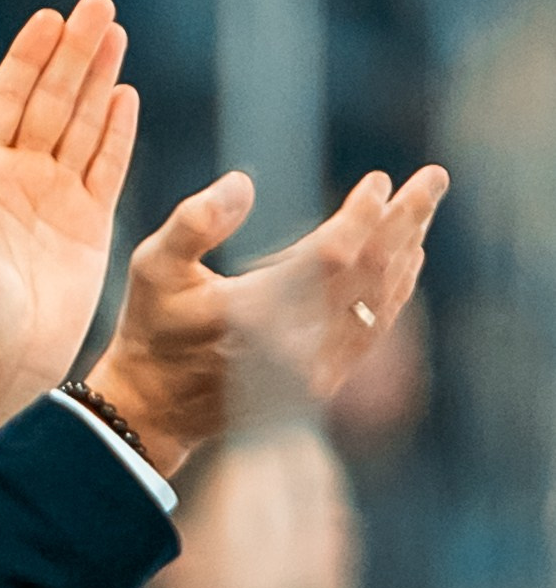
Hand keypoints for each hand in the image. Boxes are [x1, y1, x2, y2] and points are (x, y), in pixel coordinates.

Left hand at [0, 0, 139, 438]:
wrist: (2, 363)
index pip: (7, 96)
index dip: (29, 55)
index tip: (50, 16)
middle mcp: (18, 173)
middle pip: (51, 97)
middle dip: (74, 51)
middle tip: (99, 5)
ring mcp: (56, 195)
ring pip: (82, 121)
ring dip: (99, 77)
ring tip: (117, 32)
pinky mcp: (89, 222)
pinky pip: (107, 164)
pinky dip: (116, 129)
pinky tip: (124, 94)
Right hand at [89, 161, 449, 476]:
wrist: (157, 408)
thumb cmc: (152, 325)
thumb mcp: (152, 265)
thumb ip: (195, 220)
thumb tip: (244, 183)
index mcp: (253, 314)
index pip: (331, 257)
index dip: (362, 215)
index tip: (379, 179)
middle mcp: (294, 347)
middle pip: (371, 275)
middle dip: (407, 222)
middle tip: (435, 178)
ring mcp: (313, 372)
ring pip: (379, 304)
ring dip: (407, 252)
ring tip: (424, 209)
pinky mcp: (321, 384)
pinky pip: (371, 331)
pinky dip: (394, 292)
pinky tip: (406, 263)